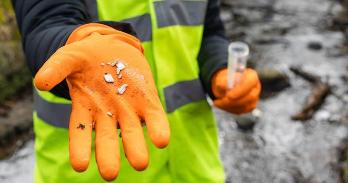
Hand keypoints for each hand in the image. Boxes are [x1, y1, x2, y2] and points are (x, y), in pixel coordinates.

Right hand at [34, 24, 169, 180]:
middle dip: (109, 156)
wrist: (112, 46)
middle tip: (110, 174)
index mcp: (85, 108)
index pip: (80, 132)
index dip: (79, 148)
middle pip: (107, 138)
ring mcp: (128, 108)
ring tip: (140, 163)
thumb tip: (40, 83)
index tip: (80, 166)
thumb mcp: (69, 57)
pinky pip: (154, 115)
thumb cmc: (86, 56)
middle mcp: (107, 114)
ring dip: (135, 147)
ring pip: (131, 131)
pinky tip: (161, 140)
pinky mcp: (147, 99)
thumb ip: (56, 68)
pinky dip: (157, 127)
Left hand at [212, 68, 260, 113]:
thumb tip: (220, 85)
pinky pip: (240, 111)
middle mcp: (255, 87)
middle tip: (219, 102)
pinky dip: (229, 109)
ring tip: (217, 102)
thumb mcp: (221, 78)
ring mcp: (254, 99)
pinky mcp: (249, 107)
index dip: (240, 90)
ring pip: (244, 106)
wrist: (225, 86)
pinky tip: (223, 104)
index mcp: (251, 76)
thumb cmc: (224, 80)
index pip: (250, 82)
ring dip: (228, 106)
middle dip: (234, 101)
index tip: (228, 96)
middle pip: (250, 97)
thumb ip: (222, 80)